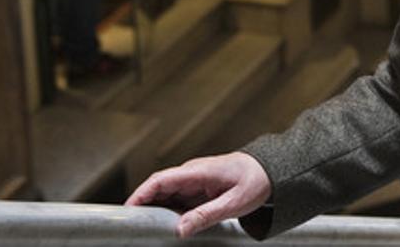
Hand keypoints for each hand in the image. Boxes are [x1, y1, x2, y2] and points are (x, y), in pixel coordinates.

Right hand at [125, 152, 271, 237]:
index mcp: (198, 171)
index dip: (140, 194)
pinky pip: (177, 199)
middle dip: (142, 205)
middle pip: (158, 188)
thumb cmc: (257, 181)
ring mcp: (195, 179)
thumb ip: (206, 215)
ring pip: (166, 194)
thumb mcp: (234, 203)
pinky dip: (169, 210)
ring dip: (155, 209)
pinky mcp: (199, 187)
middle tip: (131, 226)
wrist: (272, 170)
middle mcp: (192, 173)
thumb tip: (180, 229)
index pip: (160, 180)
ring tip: (146, 228)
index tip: (126, 210)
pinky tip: (167, 224)